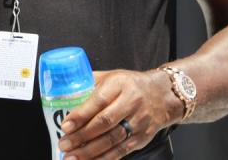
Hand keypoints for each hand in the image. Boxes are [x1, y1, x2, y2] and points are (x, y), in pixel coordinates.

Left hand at [57, 69, 179, 159]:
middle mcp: (131, 103)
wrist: (163, 95)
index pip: (98, 101)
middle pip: (105, 123)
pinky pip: (122, 151)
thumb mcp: (112, 76)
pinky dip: (105, 158)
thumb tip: (64, 92)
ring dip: (90, 151)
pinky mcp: (142, 137)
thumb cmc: (131, 85)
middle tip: (64, 143)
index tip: (66, 126)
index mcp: (120, 85)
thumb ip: (90, 83)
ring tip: (72, 157)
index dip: (81, 115)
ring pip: (113, 140)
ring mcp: (139, 122)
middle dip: (82, 136)